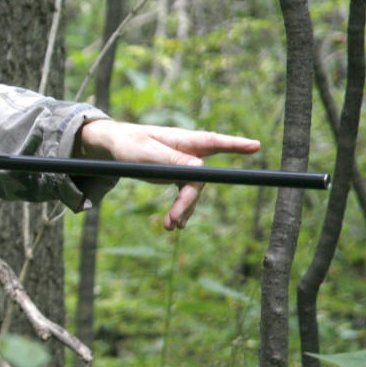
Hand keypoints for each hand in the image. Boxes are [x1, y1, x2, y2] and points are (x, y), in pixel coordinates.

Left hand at [78, 119, 260, 230]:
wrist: (109, 148)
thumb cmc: (127, 144)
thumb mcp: (146, 153)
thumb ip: (172, 160)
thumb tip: (200, 167)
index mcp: (181, 140)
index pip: (213, 141)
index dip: (235, 144)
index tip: (255, 145)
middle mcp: (185, 151)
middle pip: (199, 179)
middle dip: (189, 201)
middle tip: (175, 221)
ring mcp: (180, 164)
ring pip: (191, 190)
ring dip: (183, 209)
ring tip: (169, 226)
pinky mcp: (173, 174)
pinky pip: (183, 194)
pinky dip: (179, 209)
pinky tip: (172, 224)